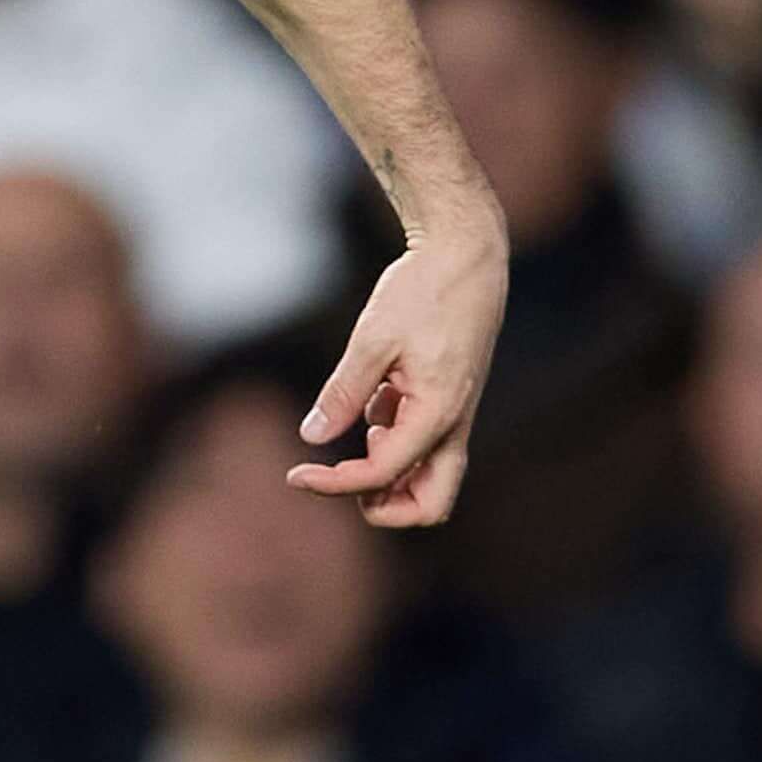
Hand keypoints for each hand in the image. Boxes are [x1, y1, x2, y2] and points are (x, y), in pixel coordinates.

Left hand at [297, 226, 506, 528]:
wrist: (467, 254)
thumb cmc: (423, 291)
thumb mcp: (372, 340)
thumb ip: (344, 393)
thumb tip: (313, 437)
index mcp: (438, 414)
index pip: (382, 474)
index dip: (335, 484)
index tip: (295, 474)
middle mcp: (454, 424)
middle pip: (429, 504)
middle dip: (382, 507)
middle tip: (336, 480)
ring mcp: (456, 414)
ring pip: (428, 478)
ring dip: (387, 477)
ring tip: (356, 435)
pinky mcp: (448, 400)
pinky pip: (421, 443)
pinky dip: (392, 441)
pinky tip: (374, 404)